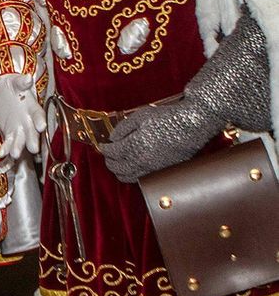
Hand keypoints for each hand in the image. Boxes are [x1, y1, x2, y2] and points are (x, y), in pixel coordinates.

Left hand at [0, 74, 45, 158]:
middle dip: (32, 140)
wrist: (2, 92)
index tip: (42, 126)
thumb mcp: (16, 82)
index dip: (40, 120)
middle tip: (33, 149)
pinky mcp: (10, 133)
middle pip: (31, 131)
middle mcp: (28, 120)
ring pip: (20, 139)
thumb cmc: (13, 86)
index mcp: (32, 107)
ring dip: (18, 147)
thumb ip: (22, 82)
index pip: (38, 114)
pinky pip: (8, 142)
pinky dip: (6, 148)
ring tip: (15, 154)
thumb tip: (28, 78)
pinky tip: (2, 153)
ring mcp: (19, 128)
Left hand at [100, 99, 216, 182]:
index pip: (112, 153)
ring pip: (129, 178)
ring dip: (120, 171)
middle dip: (109, 162)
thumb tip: (112, 138)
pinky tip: (133, 167)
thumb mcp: (140, 116)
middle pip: (118, 168)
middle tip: (108, 155)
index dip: (105, 149)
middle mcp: (143, 161)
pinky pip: (142, 179)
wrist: (192, 124)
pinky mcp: (164, 172)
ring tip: (118, 163)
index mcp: (134, 146)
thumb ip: (122, 128)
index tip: (102, 146)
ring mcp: (154, 169)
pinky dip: (133, 175)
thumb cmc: (167, 118)